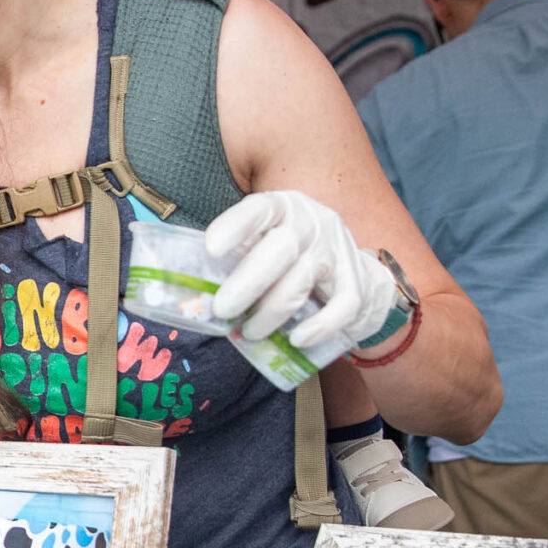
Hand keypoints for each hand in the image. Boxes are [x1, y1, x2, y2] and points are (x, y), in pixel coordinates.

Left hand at [204, 189, 396, 345]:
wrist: (351, 268)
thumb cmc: (290, 257)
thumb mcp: (264, 242)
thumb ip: (236, 257)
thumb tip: (191, 292)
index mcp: (282, 207)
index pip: (259, 209)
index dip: (236, 226)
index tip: (211, 249)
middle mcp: (312, 222)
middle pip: (281, 248)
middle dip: (248, 282)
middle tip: (222, 309)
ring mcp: (337, 250)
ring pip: (303, 280)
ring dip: (272, 311)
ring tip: (250, 332)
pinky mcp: (356, 280)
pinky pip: (342, 306)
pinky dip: (319, 326)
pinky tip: (297, 340)